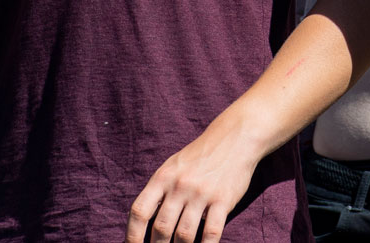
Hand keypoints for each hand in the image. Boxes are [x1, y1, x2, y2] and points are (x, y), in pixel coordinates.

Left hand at [126, 120, 260, 242]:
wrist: (236, 137)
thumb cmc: (200, 156)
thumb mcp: (173, 166)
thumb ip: (159, 191)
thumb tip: (144, 223)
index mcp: (163, 177)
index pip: (140, 212)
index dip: (133, 235)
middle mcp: (180, 185)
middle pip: (161, 228)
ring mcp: (202, 193)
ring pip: (184, 234)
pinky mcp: (223, 200)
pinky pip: (211, 232)